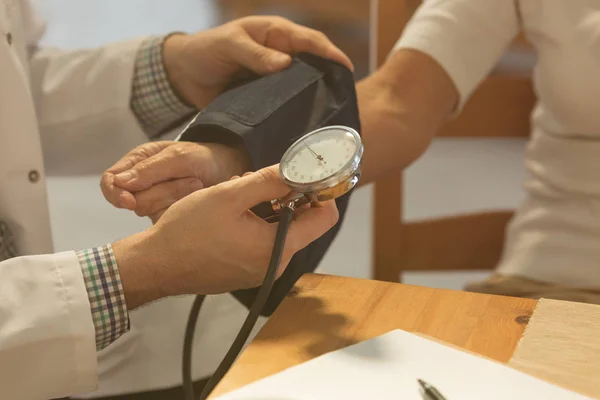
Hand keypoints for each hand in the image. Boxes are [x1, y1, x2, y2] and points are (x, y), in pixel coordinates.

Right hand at [101, 141, 250, 222]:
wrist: (230, 172)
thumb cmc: (204, 158)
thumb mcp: (181, 157)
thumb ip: (151, 169)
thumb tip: (120, 184)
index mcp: (137, 162)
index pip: (110, 181)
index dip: (115, 193)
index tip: (130, 202)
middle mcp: (142, 184)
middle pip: (132, 201)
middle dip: (162, 194)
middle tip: (193, 182)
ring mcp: (155, 202)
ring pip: (150, 213)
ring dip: (177, 200)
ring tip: (198, 186)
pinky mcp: (168, 218)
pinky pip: (166, 222)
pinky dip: (185, 211)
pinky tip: (199, 200)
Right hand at [112, 165, 338, 307]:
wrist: (156, 265)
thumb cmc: (189, 230)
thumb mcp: (230, 196)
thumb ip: (268, 181)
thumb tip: (299, 170)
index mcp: (278, 248)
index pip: (325, 218)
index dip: (320, 193)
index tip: (303, 177)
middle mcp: (276, 265)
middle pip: (301, 224)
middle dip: (284, 198)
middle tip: (254, 183)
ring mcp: (261, 272)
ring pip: (279, 231)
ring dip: (265, 209)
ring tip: (235, 196)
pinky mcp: (246, 273)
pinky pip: (262, 244)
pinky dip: (254, 225)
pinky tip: (229, 215)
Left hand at [162, 16, 352, 108]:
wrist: (184, 75)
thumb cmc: (206, 50)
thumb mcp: (229, 45)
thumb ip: (254, 54)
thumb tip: (285, 63)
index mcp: (276, 35)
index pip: (311, 41)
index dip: (331, 53)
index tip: (347, 69)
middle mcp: (281, 56)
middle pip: (314, 66)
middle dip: (331, 78)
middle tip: (346, 98)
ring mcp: (275, 79)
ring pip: (303, 87)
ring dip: (316, 98)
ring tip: (332, 116)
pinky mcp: (267, 99)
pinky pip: (287, 105)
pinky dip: (297, 112)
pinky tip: (305, 126)